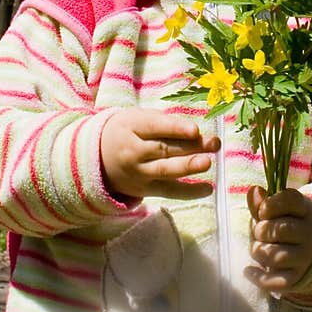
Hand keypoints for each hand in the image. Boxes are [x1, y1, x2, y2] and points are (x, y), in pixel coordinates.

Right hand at [100, 108, 216, 199]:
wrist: (97, 157)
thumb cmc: (127, 131)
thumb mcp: (138, 118)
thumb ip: (165, 123)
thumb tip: (197, 134)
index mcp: (131, 127)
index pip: (155, 127)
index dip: (175, 128)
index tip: (195, 129)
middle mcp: (133, 152)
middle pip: (164, 149)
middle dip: (191, 147)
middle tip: (214, 143)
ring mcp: (138, 173)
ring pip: (165, 171)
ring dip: (188, 167)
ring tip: (207, 162)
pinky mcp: (145, 190)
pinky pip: (169, 192)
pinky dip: (189, 192)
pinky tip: (208, 188)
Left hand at [245, 186, 311, 292]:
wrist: (310, 251)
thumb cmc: (286, 225)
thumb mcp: (278, 210)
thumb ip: (263, 202)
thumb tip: (255, 192)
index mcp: (304, 211)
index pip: (289, 200)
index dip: (269, 204)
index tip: (264, 211)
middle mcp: (309, 234)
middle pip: (278, 230)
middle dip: (260, 231)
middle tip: (260, 232)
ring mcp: (304, 257)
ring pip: (275, 256)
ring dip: (258, 252)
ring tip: (258, 249)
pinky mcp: (297, 278)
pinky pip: (275, 282)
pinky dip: (258, 277)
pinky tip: (248, 271)